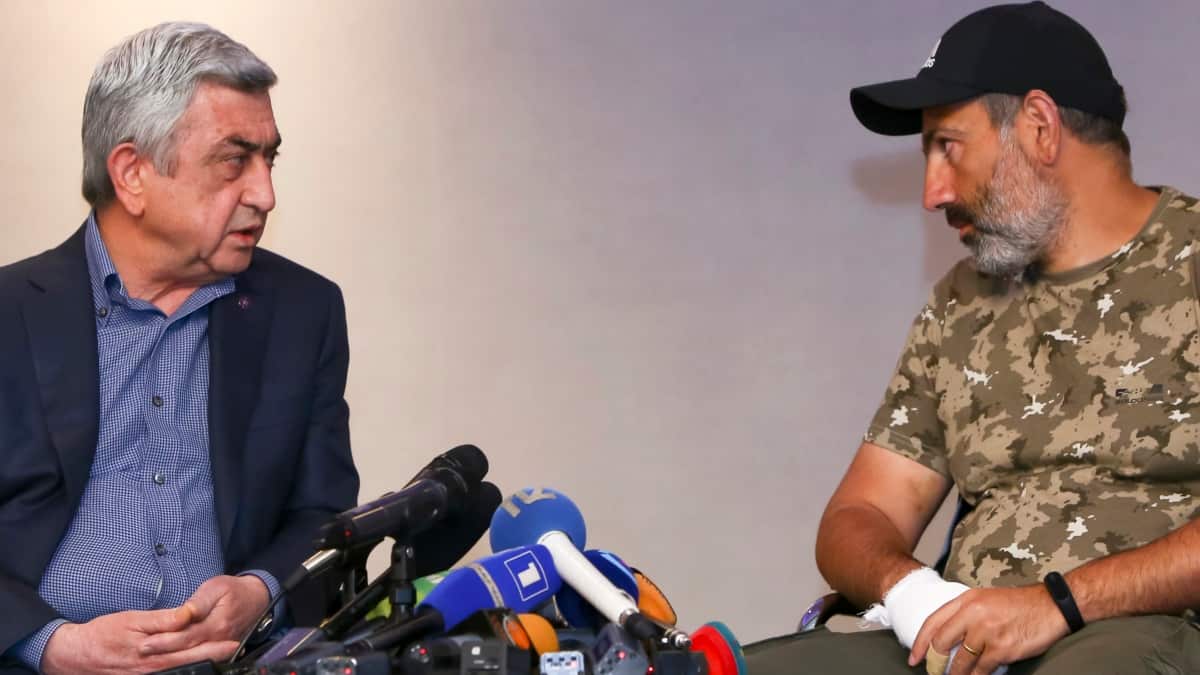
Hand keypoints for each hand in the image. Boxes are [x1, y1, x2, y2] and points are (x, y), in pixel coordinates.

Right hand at [40, 607, 236, 674]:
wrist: (76, 655)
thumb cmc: (104, 633)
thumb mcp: (133, 619)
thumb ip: (163, 620)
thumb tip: (187, 615)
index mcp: (154, 653)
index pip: (189, 650)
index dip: (211, 647)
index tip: (231, 643)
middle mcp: (153, 669)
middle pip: (189, 663)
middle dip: (212, 657)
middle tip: (232, 650)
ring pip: (179, 671)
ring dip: (200, 663)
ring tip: (221, 655)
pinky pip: (166, 674)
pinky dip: (182, 669)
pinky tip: (195, 662)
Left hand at [139, 575, 270, 656]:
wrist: (256, 598)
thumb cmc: (233, 590)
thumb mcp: (216, 587)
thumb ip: (199, 602)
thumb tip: (185, 613)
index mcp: (217, 624)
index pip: (186, 636)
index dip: (165, 640)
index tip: (145, 642)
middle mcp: (219, 639)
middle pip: (187, 650)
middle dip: (163, 652)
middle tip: (141, 651)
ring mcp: (221, 646)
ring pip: (193, 656)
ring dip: (171, 658)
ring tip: (150, 657)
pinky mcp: (221, 650)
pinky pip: (200, 657)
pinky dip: (183, 659)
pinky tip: (168, 658)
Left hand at [908, 585, 1070, 673]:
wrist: (1051, 606)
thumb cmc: (1019, 604)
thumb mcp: (985, 599)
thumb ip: (965, 613)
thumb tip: (946, 635)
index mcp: (966, 600)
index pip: (933, 622)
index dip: (920, 643)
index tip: (914, 658)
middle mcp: (973, 614)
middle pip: (941, 642)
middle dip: (934, 662)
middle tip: (933, 672)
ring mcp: (987, 632)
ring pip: (960, 661)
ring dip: (955, 674)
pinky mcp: (1002, 648)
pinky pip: (981, 669)